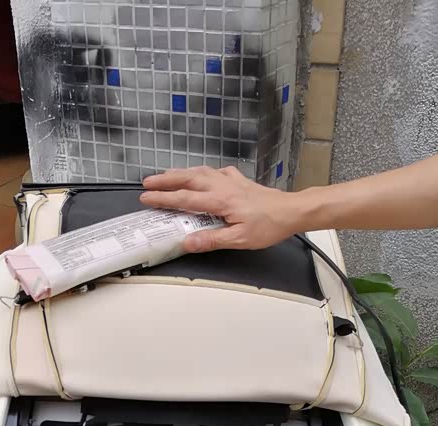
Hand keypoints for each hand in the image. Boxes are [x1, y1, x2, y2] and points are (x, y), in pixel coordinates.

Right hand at [140, 165, 305, 251]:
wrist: (291, 211)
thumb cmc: (269, 225)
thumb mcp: (239, 239)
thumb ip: (212, 240)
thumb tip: (187, 242)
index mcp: (220, 200)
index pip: (185, 199)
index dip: (163, 199)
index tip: (146, 198)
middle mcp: (222, 186)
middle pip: (188, 179)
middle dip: (165, 180)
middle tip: (147, 183)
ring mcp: (231, 180)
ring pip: (200, 172)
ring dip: (180, 173)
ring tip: (166, 176)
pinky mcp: (239, 181)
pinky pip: (215, 172)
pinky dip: (202, 172)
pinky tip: (202, 175)